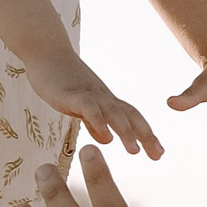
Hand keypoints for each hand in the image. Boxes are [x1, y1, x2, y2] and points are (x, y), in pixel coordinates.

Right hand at [24, 53, 163, 160]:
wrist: (46, 50)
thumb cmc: (62, 78)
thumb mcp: (80, 105)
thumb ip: (93, 122)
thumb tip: (106, 139)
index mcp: (106, 101)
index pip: (132, 117)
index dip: (147, 134)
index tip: (159, 154)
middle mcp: (102, 97)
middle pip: (129, 116)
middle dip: (145, 136)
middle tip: (158, 156)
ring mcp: (88, 94)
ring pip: (112, 112)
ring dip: (125, 131)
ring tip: (134, 151)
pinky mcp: (71, 93)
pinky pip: (88, 107)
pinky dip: (98, 121)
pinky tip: (105, 136)